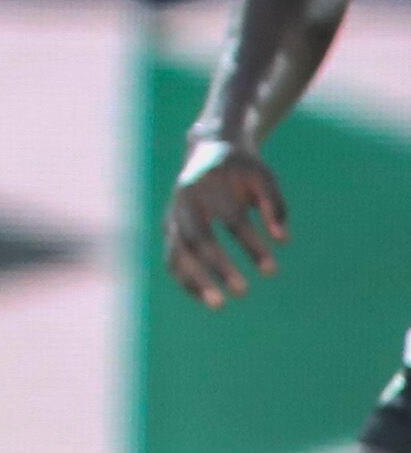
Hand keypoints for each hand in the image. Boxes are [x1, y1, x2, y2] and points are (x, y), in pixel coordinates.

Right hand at [164, 134, 288, 307]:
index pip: (231, 220)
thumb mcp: (263, 178)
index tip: (273, 270)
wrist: (208, 149)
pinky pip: (172, 257)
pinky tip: (205, 298)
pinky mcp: (171, 228)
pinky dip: (184, 278)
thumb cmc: (242, 168)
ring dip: (194, 279)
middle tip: (244, 292)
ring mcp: (173, 215)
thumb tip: (283, 240)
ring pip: (177, 250)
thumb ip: (274, 205)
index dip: (252, 245)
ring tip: (218, 305)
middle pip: (197, 238)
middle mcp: (184, 201)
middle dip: (218, 265)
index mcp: (208, 185)